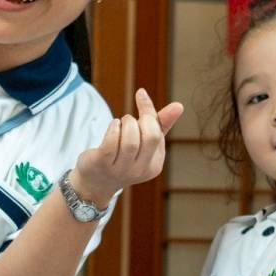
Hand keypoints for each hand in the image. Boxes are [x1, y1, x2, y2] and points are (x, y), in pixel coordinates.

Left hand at [69, 88, 183, 204]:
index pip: (158, 133)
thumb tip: (179, 105)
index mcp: (155, 165)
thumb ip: (161, 124)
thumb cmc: (124, 155)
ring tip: (120, 123)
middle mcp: (140, 170)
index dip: (149, 111)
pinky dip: (113, 128)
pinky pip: (111, 142)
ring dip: (124, 123)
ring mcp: (121, 170)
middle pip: (150, 136)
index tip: (140, 94)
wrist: (96, 181)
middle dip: (140, 119)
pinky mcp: (102, 164)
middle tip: (130, 118)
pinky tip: (113, 126)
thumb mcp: (143, 142)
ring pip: (130, 140)